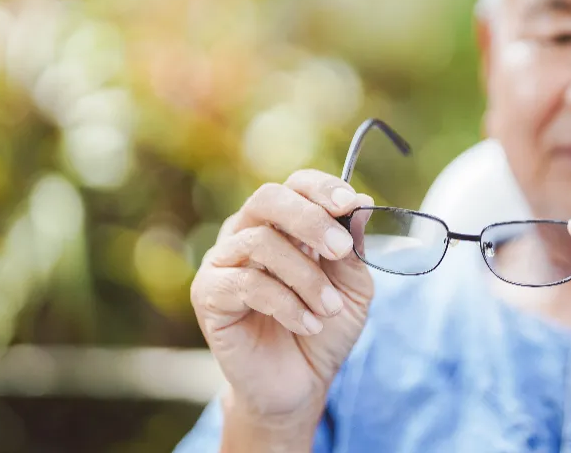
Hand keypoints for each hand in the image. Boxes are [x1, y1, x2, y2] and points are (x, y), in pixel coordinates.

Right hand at [190, 170, 374, 431]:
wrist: (299, 385)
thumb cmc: (324, 329)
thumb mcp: (352, 288)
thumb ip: (353, 248)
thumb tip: (361, 204)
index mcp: (282, 224)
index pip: (295, 185)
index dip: (322, 188)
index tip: (351, 204)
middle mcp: (247, 233)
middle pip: (268, 199)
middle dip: (309, 219)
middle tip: (340, 250)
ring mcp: (223, 262)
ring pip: (260, 242)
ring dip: (305, 276)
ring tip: (328, 308)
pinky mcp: (208, 294)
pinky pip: (245, 283)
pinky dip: (286, 303)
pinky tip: (308, 324)